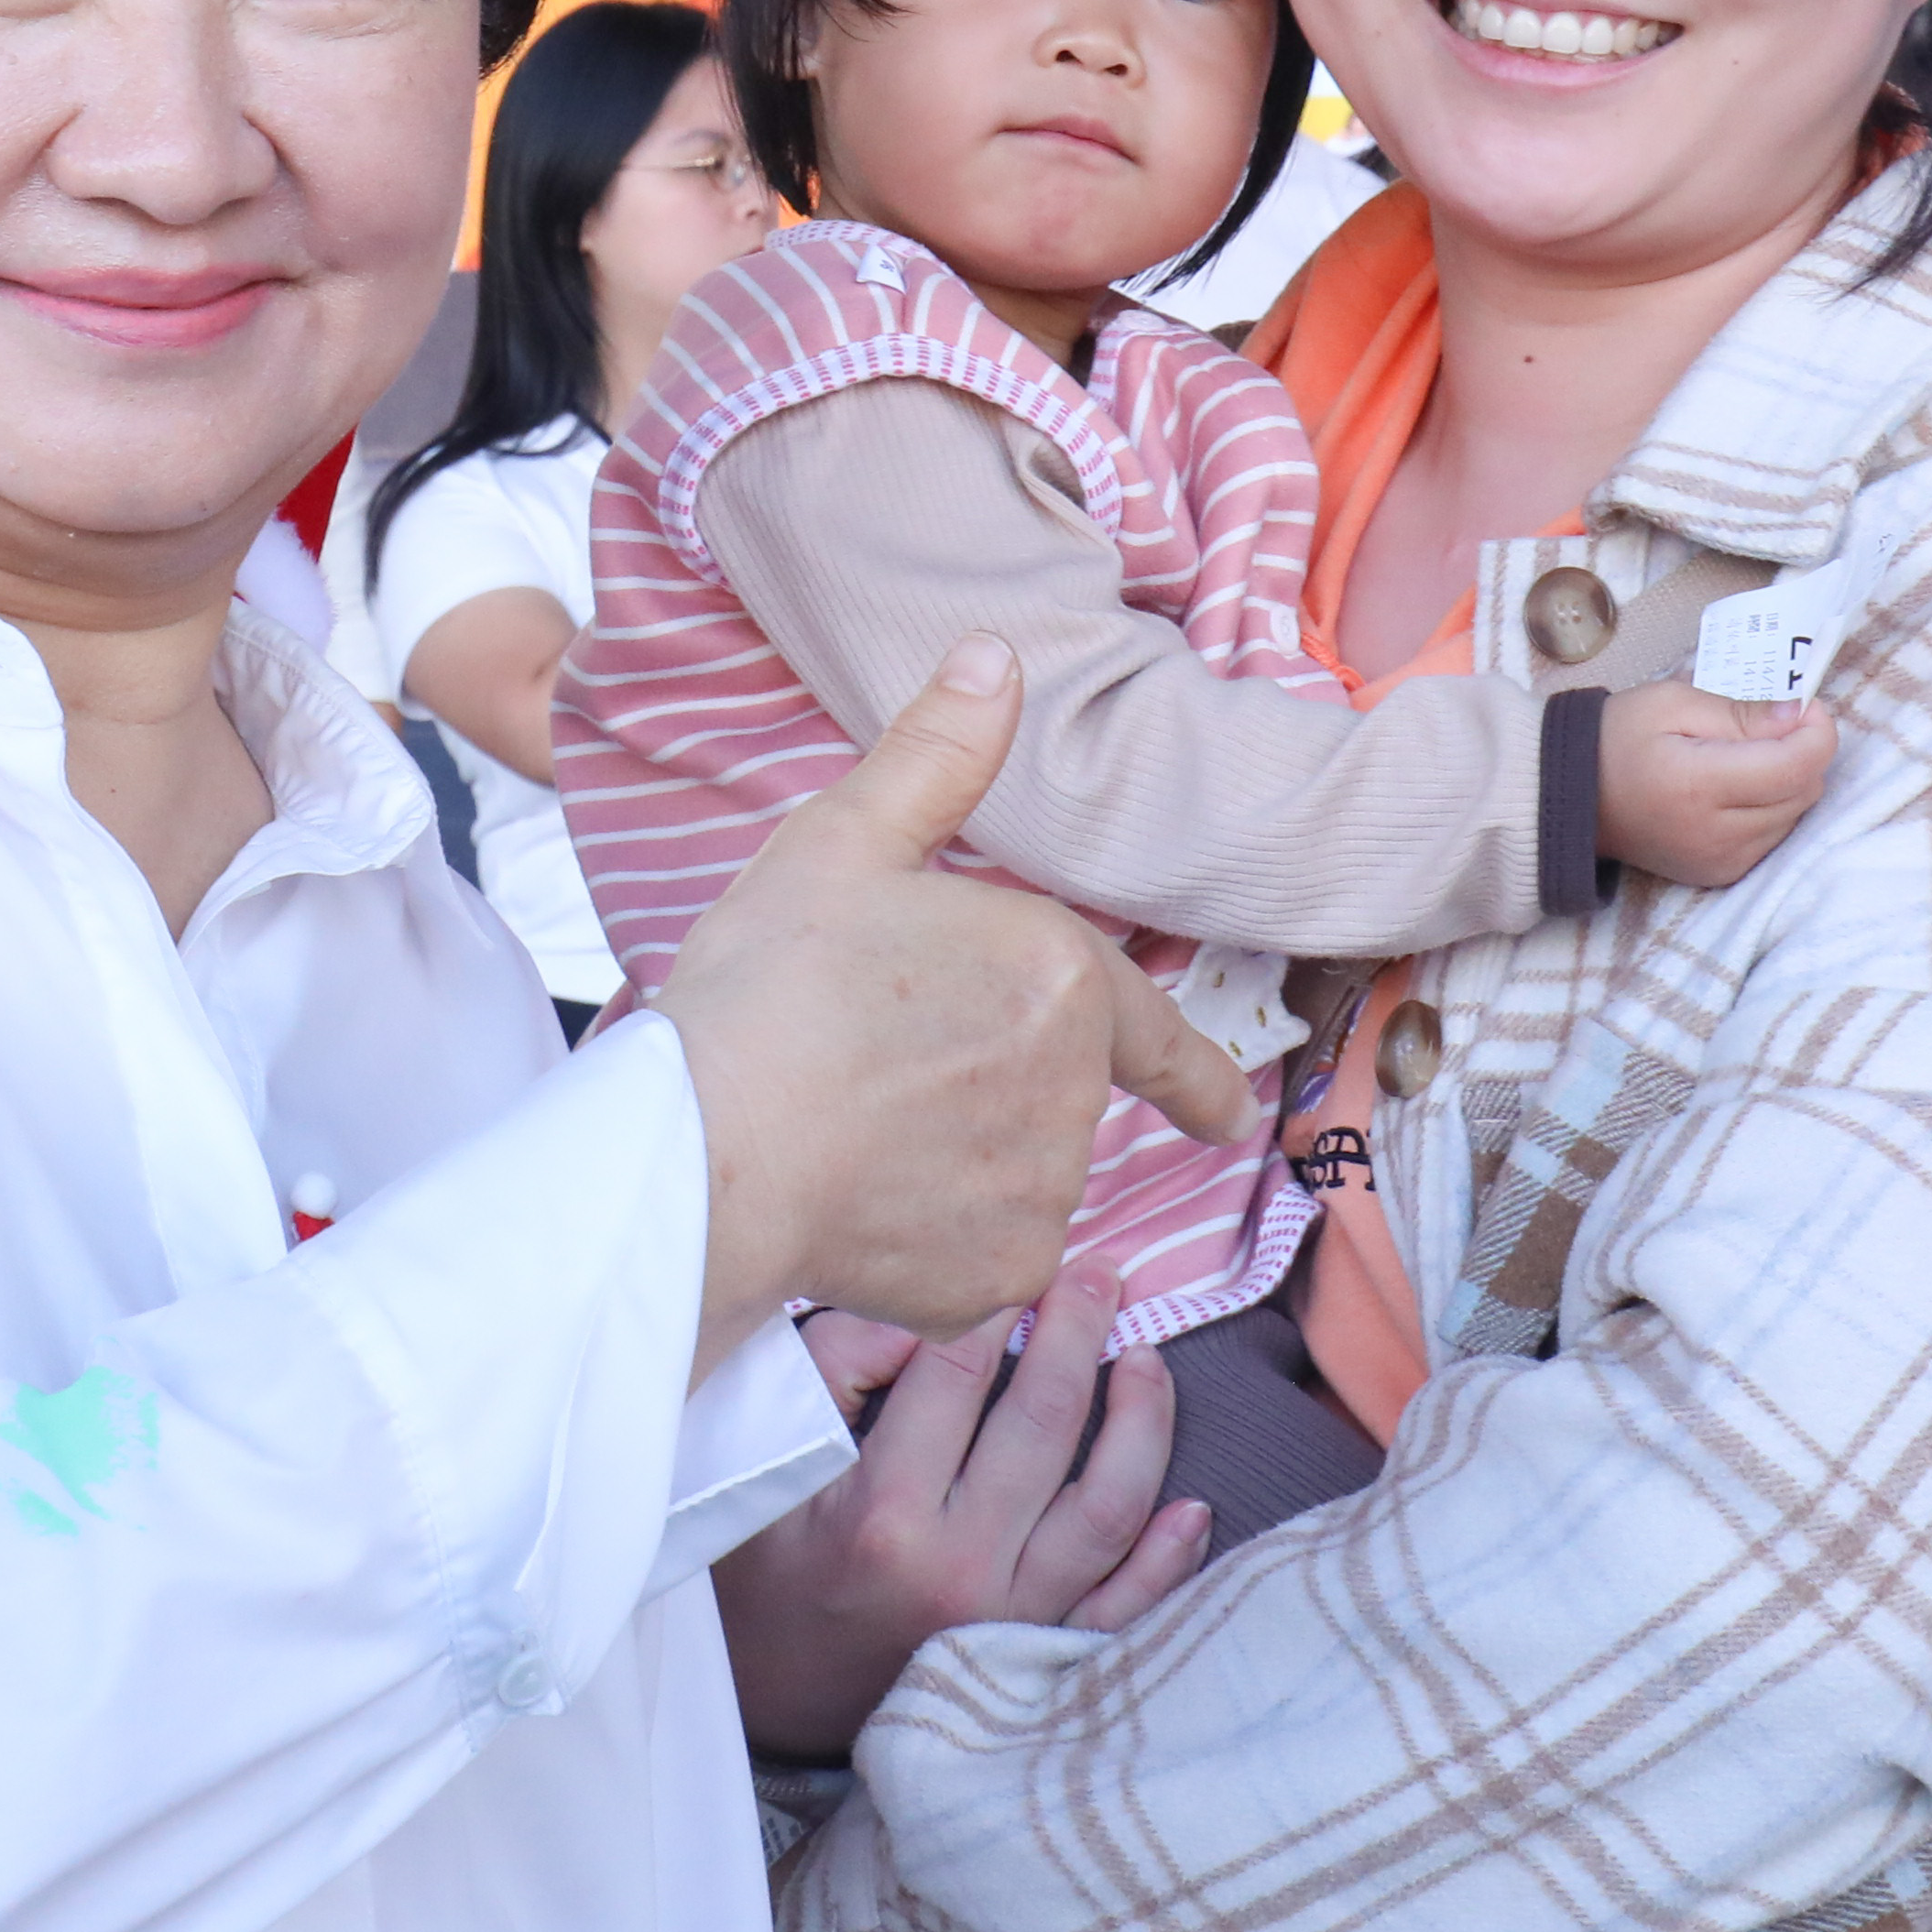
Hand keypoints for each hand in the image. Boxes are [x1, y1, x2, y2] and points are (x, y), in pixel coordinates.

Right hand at [649, 639, 1253, 1360]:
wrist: (709, 1150)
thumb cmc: (771, 989)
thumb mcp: (843, 843)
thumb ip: (937, 756)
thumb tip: (996, 656)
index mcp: (1060, 975)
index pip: (1155, 1031)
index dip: (1193, 1074)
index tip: (1223, 1113)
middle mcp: (1077, 1088)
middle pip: (1053, 1097)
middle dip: (987, 1091)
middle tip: (878, 1077)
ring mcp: (1043, 1190)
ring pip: (1017, 1178)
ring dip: (962, 1165)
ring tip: (855, 1135)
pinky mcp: (999, 1275)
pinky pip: (981, 1256)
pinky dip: (934, 1240)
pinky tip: (860, 1206)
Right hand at [714, 1265, 1209, 1762]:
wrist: (769, 1705)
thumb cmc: (763, 1570)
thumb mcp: (762, 1465)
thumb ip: (830, 1370)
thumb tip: (920, 1318)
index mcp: (881, 1512)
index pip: (956, 1378)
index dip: (991, 1308)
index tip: (1012, 1265)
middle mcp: (957, 1565)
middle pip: (1045, 1424)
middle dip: (1079, 1331)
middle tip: (1098, 1275)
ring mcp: (1007, 1618)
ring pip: (1108, 1508)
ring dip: (1141, 1422)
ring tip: (1144, 1357)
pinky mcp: (1036, 1659)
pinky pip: (1123, 1606)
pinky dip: (1168, 1556)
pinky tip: (1192, 1503)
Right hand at [1587, 678, 1838, 893]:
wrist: (1571, 796)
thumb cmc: (1617, 738)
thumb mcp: (1673, 701)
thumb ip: (1740, 712)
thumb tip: (1799, 717)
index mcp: (1701, 786)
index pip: (1797, 766)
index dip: (1817, 731)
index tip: (1804, 706)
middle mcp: (1718, 835)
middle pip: (1805, 791)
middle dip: (1802, 752)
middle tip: (1772, 723)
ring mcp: (1721, 861)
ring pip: (1795, 815)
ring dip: (1788, 780)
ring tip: (1748, 756)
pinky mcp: (1721, 874)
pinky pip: (1774, 836)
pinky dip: (1771, 807)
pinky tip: (1739, 788)